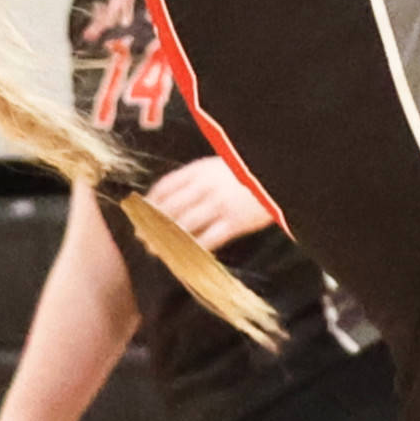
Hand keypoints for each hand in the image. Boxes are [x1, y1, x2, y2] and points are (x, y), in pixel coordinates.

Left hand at [146, 153, 271, 245]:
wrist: (279, 173)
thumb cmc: (249, 169)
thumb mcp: (219, 164)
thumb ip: (198, 178)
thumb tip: (173, 197)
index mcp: (199, 170)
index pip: (165, 187)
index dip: (149, 203)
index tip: (140, 214)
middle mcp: (205, 187)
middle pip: (170, 208)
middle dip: (152, 225)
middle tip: (141, 237)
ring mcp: (219, 205)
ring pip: (184, 226)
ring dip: (167, 241)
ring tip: (156, 250)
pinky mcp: (235, 222)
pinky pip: (208, 239)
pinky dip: (193, 249)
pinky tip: (184, 256)